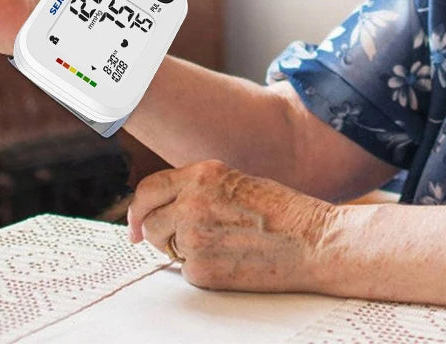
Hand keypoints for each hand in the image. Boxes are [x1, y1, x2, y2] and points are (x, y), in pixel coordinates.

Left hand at [127, 160, 337, 291]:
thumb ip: (200, 189)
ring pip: (166, 248)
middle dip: (157, 233)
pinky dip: (201, 269)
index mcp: (202, 174)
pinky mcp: (201, 269)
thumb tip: (168, 207)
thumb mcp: (236, 181)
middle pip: (149, 222)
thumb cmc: (283, 210)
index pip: (149, 189)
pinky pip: (186, 270)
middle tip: (174, 240)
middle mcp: (192, 202)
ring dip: (182, 249)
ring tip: (221, 244)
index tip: (135, 222)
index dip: (137, 209)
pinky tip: (230, 259)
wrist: (310, 240)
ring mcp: (193, 237)